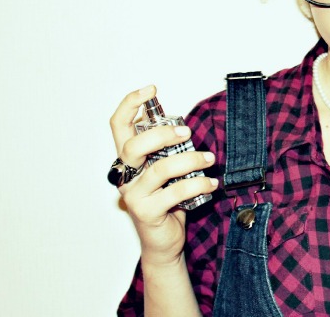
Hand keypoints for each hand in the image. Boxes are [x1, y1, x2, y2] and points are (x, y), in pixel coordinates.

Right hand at [109, 85, 217, 265]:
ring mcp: (133, 195)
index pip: (118, 126)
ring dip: (190, 160)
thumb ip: (167, 149)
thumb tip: (181, 123)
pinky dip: (198, 183)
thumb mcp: (166, 169)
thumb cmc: (167, 200)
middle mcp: (125, 175)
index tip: (151, 89)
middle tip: (187, 132)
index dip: (130, 104)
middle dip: (162, 134)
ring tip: (209, 159)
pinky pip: (175, 193)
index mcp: (128, 159)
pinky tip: (211, 182)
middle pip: (134, 145)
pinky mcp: (147, 212)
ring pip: (159, 169)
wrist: (164, 241)